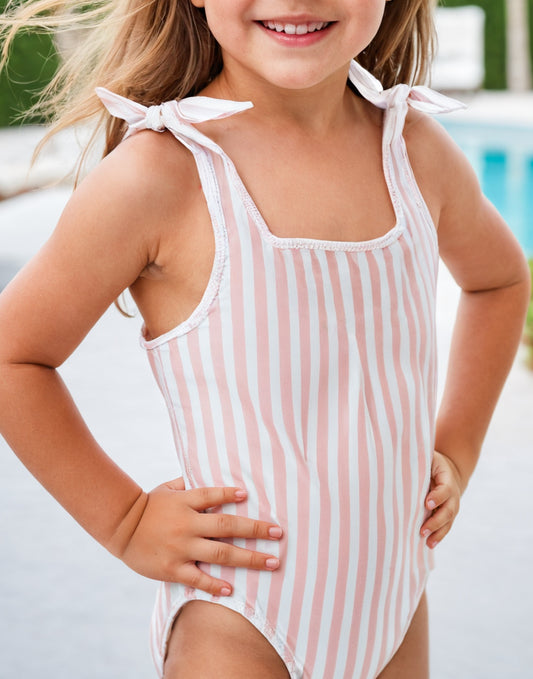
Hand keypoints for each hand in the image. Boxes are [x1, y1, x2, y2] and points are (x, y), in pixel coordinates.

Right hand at [115, 478, 282, 595]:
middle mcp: (187, 524)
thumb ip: (190, 483)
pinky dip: (215, 583)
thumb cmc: (148, 505)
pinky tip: (232, 588)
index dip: (230, 495)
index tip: (247, 495)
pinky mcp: (172, 568)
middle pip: (227, 525)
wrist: (121, 527)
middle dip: (256, 529)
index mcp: (186, 502)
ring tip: (271, 562)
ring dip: (249, 557)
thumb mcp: (168, 488)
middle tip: (278, 533)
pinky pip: (198, 577)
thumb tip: (209, 472)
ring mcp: (181, 547)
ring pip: (221, 553)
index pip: (213, 495)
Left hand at [421, 450, 462, 548]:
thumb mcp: (428, 457)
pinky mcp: (448, 514)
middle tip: (423, 530)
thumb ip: (418, 459)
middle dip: (436, 521)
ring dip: (438, 533)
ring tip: (427, 542)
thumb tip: (397, 459)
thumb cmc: (431, 462)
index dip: (437, 497)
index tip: (427, 504)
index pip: (445, 489)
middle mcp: (453, 494)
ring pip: (448, 521)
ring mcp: (452, 506)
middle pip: (449, 510)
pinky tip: (430, 544)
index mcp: (447, 478)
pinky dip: (439, 536)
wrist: (449, 470)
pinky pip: (445, 526)